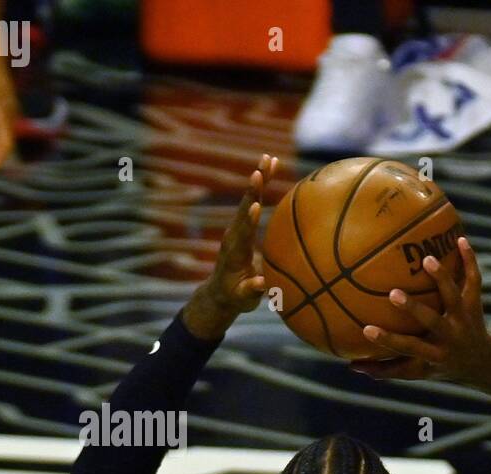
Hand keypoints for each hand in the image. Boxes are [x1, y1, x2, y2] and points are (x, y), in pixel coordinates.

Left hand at [184, 154, 277, 338]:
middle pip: (245, 207)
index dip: (248, 220)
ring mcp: (238, 227)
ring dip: (259, 178)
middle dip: (253, 189)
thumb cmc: (235, 298)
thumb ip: (251, 290)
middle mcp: (235, 234)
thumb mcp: (243, 298)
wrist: (221, 292)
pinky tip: (269, 168)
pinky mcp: (244, 225)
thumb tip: (260, 283)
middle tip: (260, 169)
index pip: (243, 233)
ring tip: (269, 158)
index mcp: (236, 252)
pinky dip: (261, 184)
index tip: (254, 206)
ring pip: (249, 198)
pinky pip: (253, 200)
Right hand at [350, 238, 490, 382]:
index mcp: (436, 354)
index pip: (410, 348)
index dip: (389, 341)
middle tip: (393, 294)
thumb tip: (351, 366)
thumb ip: (386, 369)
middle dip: (415, 309)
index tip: (366, 330)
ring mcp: (465, 319)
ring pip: (456, 297)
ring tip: (426, 258)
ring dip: (442, 278)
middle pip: (434, 322)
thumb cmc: (440, 364)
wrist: (482, 361)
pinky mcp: (475, 304)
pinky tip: (459, 239)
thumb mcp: (417, 371)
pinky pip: (474, 280)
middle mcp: (452, 336)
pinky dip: (469, 260)